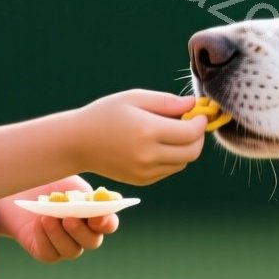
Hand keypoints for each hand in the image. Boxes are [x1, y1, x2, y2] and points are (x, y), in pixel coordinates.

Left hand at [0, 178, 119, 262]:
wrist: (17, 189)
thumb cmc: (47, 180)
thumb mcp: (68, 180)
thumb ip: (84, 190)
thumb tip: (98, 195)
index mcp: (94, 214)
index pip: (108, 224)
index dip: (107, 222)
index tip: (97, 216)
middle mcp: (83, 233)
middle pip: (92, 241)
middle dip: (81, 231)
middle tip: (69, 219)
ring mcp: (65, 245)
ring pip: (71, 250)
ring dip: (60, 235)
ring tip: (47, 218)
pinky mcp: (45, 252)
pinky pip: (50, 254)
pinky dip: (45, 239)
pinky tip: (38, 223)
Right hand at [67, 90, 205, 185]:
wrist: (78, 143)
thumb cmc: (105, 114)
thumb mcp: (134, 98)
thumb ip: (167, 102)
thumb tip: (194, 104)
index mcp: (148, 131)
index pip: (191, 133)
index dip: (200, 122)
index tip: (199, 113)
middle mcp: (148, 155)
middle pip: (192, 152)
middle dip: (198, 137)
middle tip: (191, 123)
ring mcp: (145, 171)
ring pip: (183, 162)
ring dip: (186, 148)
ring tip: (171, 132)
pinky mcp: (142, 180)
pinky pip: (169, 170)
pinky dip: (172, 158)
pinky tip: (158, 144)